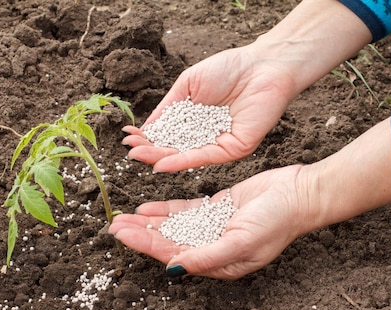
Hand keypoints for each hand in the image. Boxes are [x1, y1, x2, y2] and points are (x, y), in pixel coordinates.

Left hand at [109, 165, 310, 278]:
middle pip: (168, 242)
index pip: (172, 254)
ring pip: (173, 227)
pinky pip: (185, 212)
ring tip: (123, 216)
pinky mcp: (216, 209)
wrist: (298, 194)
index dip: (145, 245)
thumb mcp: (241, 242)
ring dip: (149, 222)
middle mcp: (212, 248)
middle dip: (140, 234)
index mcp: (217, 263)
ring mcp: (213, 228)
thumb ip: (207, 256)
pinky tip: (146, 208)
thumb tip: (174, 267)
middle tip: (113, 224)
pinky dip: (166, 211)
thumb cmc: (276, 222)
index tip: (121, 234)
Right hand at [122, 44, 295, 171]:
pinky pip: (204, 157)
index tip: (127, 138)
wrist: (263, 66)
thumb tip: (145, 128)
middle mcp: (204, 136)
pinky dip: (182, 161)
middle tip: (130, 152)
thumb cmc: (228, 69)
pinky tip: (163, 162)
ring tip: (140, 156)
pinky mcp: (233, 149)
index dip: (147, 137)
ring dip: (161, 158)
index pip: (166, 134)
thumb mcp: (187, 86)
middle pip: (173, 148)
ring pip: (185, 156)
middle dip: (150, 150)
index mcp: (193, 121)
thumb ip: (168, 108)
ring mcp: (218, 144)